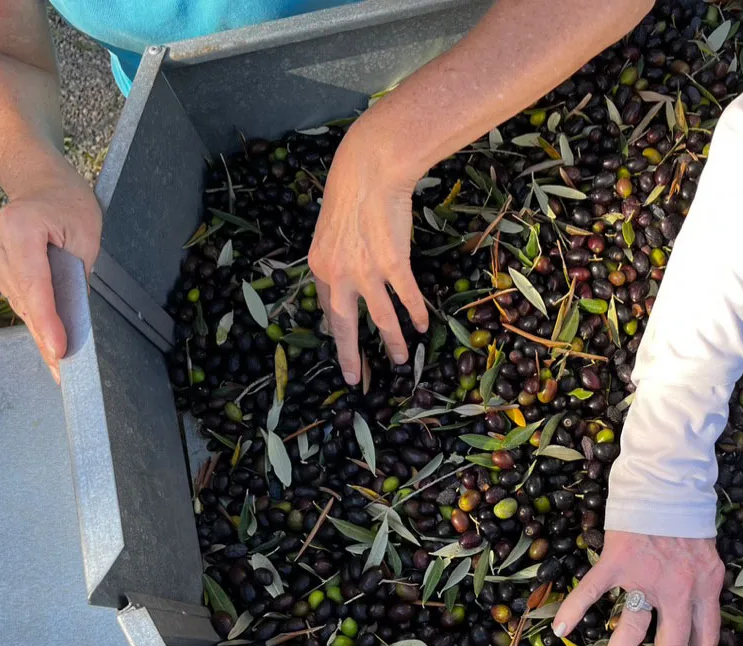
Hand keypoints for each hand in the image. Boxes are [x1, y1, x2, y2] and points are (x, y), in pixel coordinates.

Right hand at [0, 167, 100, 379]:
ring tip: (59, 359)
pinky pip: (15, 296)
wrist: (43, 187)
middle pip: (25, 299)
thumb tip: (70, 319)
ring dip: (40, 328)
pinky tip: (48, 336)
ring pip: (19, 303)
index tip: (58, 348)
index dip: (47, 320)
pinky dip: (34, 315)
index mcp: (20, 226)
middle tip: (64, 371)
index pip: (35, 283)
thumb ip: (75, 276)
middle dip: (46, 334)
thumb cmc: (69, 207)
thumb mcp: (86, 238)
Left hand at [308, 118, 428, 384]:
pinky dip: (415, 313)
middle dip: (350, 355)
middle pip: (345, 325)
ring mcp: (367, 271)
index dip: (335, 327)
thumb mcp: (330, 226)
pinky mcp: (393, 264)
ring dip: (393, 342)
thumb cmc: (349, 189)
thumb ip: (336, 253)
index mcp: (320, 265)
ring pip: (381, 318)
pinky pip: (406, 297)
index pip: (326, 306)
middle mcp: (340, 274)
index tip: (341, 343)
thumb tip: (345, 268)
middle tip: (354, 378)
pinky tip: (422, 326)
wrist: (368, 170)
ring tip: (401, 360)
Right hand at [553, 530, 723, 645]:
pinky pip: (593, 592)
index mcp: (706, 587)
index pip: (706, 636)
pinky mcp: (618, 562)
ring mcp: (647, 577)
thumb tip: (692, 606)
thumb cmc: (687, 514)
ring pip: (633, 629)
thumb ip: (702, 583)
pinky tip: (560, 630)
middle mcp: (680, 590)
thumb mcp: (708, 554)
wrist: (667, 482)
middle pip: (673, 644)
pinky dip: (574, 610)